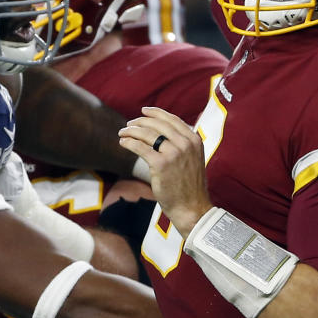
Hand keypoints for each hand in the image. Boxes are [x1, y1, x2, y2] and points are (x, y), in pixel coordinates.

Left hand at [118, 106, 210, 234]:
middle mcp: (185, 143)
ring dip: (131, 131)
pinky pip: (140, 147)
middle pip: (157, 124)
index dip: (156, 113)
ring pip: (147, 134)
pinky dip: (129, 143)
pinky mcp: (161, 164)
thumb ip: (182, 144)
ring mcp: (174, 153)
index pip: (172, 119)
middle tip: (129, 124)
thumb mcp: (193, 159)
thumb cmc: (189, 185)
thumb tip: (163, 132)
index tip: (144, 111)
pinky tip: (123, 142)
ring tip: (122, 132)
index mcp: (194, 140)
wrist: (192, 207)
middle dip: (140, 121)